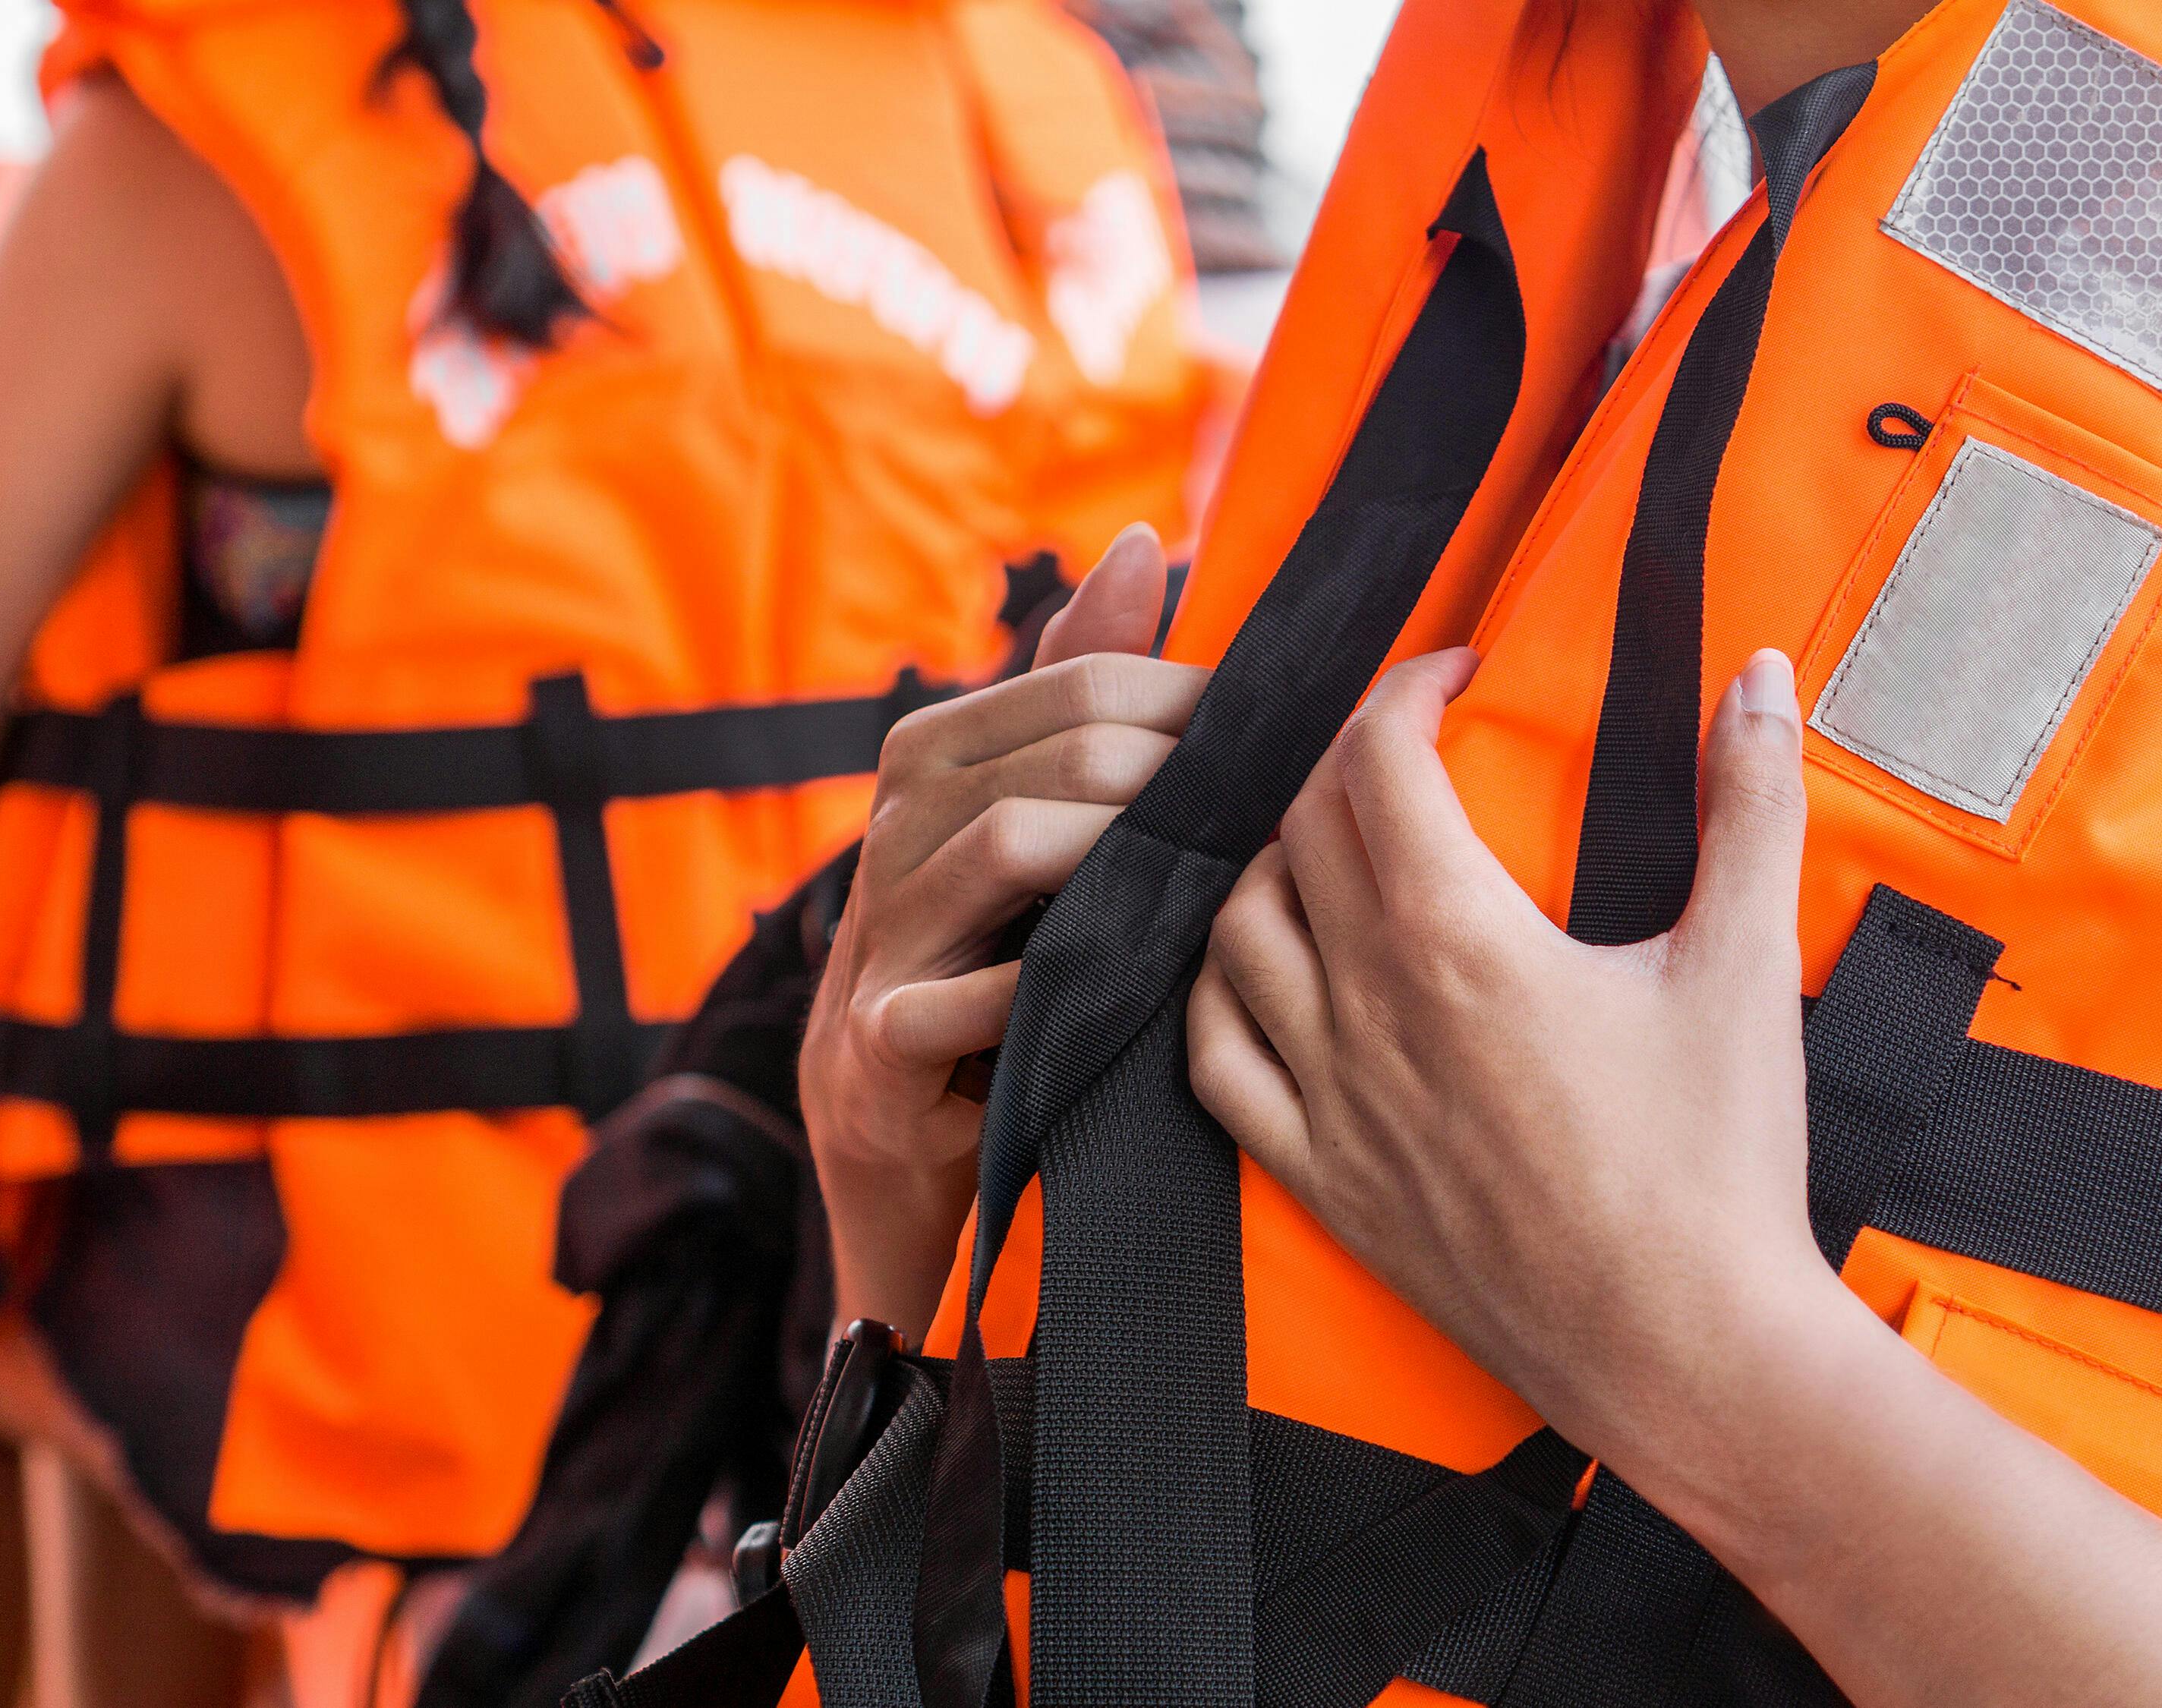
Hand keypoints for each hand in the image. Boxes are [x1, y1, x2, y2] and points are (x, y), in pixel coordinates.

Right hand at [799, 524, 1204, 1325]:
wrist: (904, 1146)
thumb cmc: (999, 966)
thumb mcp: (1038, 826)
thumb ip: (1079, 690)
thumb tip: (1141, 541)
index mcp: (930, 760)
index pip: (1078, 685)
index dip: (1192, 702)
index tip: (1283, 737)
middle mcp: (892, 830)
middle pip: (1060, 756)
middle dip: (1182, 776)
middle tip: (1280, 813)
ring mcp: (878, 938)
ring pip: (1011, 847)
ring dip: (1132, 860)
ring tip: (1220, 884)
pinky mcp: (877, 1048)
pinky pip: (966, 996)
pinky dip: (1051, 987)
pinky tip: (1125, 993)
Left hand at [1186, 647, 1830, 1457]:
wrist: (1689, 1351)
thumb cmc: (1719, 1167)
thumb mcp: (1747, 963)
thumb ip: (1752, 802)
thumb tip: (1764, 675)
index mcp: (1459, 939)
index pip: (1374, 760)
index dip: (1404, 690)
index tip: (1454, 678)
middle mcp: (1369, 1008)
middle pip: (1303, 828)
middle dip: (1348, 761)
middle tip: (1412, 750)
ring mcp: (1332, 1100)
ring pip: (1238, 931)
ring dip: (1275, 863)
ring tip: (1335, 847)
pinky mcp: (1324, 1180)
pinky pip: (1217, 1061)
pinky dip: (1220, 993)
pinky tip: (1262, 971)